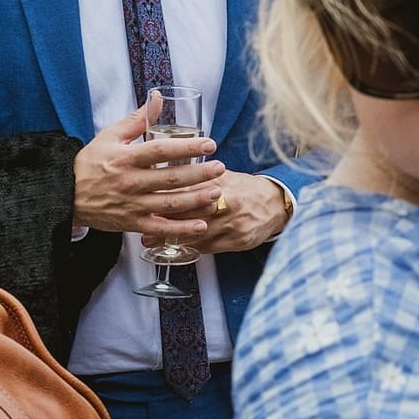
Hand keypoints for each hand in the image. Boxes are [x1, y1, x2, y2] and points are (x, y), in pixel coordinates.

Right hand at [71, 102, 223, 235]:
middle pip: (170, 178)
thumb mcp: (109, 136)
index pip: (160, 151)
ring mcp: (131, 205)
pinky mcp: (132, 223)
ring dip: (196, 199)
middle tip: (220, 167)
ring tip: (217, 192)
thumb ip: (137, 119)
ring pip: (169, 204)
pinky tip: (201, 225)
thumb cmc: (90, 163)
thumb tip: (159, 97)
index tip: (210, 143)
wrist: (65, 195)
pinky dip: (180, 229)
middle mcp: (129, 182)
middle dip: (199, 173)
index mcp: (125, 158)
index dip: (187, 146)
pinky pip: (159, 228)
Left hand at [144, 171, 291, 252]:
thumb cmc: (247, 189)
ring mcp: (232, 225)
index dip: (166, 198)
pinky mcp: (236, 241)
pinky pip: (208, 247)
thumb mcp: (225, 176)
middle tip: (142, 227)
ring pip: (196, 234)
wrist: (276, 204)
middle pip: (189, 215)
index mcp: (222, 185)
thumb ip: (201, 176)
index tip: (147, 201)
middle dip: (163, 222)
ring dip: (171, 239)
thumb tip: (172, 169)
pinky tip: (175, 249)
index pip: (189, 192)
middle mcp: (227, 205)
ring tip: (150, 241)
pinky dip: (190, 248)